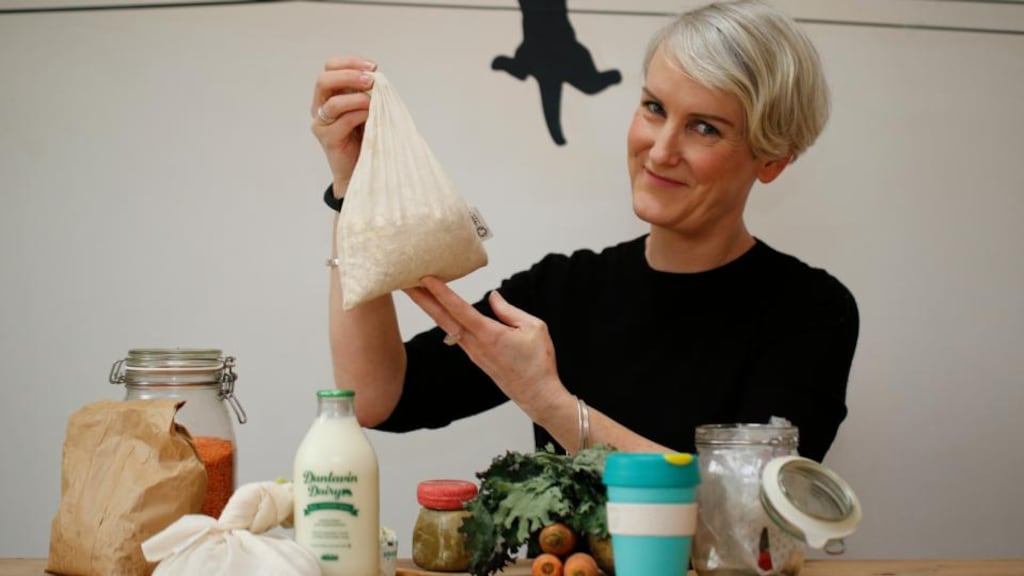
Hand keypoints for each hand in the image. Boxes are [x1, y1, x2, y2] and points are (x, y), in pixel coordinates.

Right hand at [310, 55, 376, 197]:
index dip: (350, 62)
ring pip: (332, 102)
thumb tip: (375, 77)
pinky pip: (341, 121)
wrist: (361, 168)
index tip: (373, 66)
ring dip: (356, 98)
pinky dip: (358, 115)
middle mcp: (320, 106)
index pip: (330, 67)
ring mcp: (321, 123)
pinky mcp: (327, 139)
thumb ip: (367, 92)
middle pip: (324, 80)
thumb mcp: (367, 108)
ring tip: (373, 101)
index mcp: (329, 94)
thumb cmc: (367, 136)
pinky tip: (371, 116)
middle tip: (371, 81)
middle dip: (349, 76)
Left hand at [404, 277, 570, 421]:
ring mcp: (473, 353)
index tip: (425, 278)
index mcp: (489, 335)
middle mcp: (475, 344)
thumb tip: (493, 298)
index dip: (441, 292)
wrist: (537, 395)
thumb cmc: (538, 362)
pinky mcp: (476, 358)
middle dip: (423, 299)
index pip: (459, 309)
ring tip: (418, 292)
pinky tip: (441, 312)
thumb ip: (509, 311)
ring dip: (431, 308)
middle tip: (404, 283)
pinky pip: (457, 334)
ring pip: (447, 326)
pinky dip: (446, 320)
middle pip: (442, 318)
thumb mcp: (533, 328)